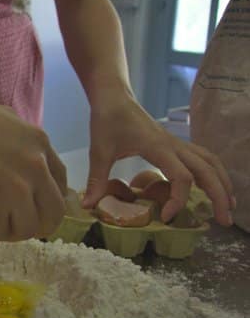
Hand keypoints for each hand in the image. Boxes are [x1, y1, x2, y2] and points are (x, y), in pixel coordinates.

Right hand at [0, 90, 66, 240]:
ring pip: (29, 229)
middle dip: (34, 224)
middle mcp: (36, 166)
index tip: (25, 207)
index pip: (61, 184)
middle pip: (54, 214)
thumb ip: (17, 141)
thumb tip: (17, 159)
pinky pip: (0, 234)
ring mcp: (17, 188)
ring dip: (8, 231)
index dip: (44, 201)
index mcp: (39, 143)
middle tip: (10, 224)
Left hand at [83, 96, 234, 224]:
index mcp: (158, 147)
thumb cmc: (107, 120)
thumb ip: (97, 179)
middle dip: (219, 196)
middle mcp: (174, 145)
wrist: (114, 96)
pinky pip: (202, 157)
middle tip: (224, 221)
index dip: (179, 200)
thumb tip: (88, 206)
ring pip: (210, 162)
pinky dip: (213, 172)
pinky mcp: (174, 143)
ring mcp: (177, 143)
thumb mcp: (99, 150)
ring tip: (228, 205)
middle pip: (207, 170)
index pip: (182, 177)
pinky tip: (214, 186)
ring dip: (222, 182)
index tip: (166, 217)